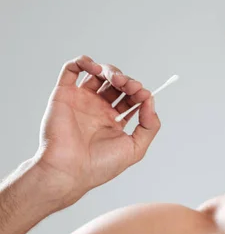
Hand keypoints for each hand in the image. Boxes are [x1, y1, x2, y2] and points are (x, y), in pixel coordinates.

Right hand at [33, 55, 160, 208]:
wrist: (69, 171)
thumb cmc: (99, 166)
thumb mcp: (135, 148)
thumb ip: (149, 125)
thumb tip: (150, 101)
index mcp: (114, 120)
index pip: (130, 97)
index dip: (139, 92)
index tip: (144, 94)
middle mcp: (97, 109)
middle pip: (117, 84)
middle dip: (127, 81)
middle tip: (131, 86)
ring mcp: (81, 101)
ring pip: (98, 73)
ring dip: (111, 70)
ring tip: (116, 79)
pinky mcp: (64, 95)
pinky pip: (71, 70)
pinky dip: (84, 62)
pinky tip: (95, 68)